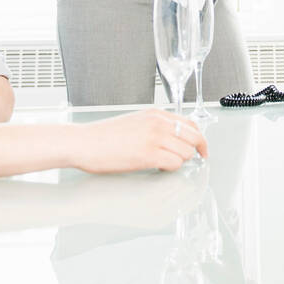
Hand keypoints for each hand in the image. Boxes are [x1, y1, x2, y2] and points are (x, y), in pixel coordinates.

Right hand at [74, 108, 207, 173]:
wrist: (83, 142)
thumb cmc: (103, 136)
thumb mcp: (135, 122)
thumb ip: (155, 126)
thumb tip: (173, 139)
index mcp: (155, 114)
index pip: (190, 124)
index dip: (199, 139)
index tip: (201, 149)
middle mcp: (158, 123)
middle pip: (194, 138)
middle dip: (196, 152)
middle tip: (195, 161)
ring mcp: (155, 138)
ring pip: (186, 153)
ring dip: (179, 161)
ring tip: (164, 164)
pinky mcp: (149, 155)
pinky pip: (174, 164)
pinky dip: (170, 169)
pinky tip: (158, 168)